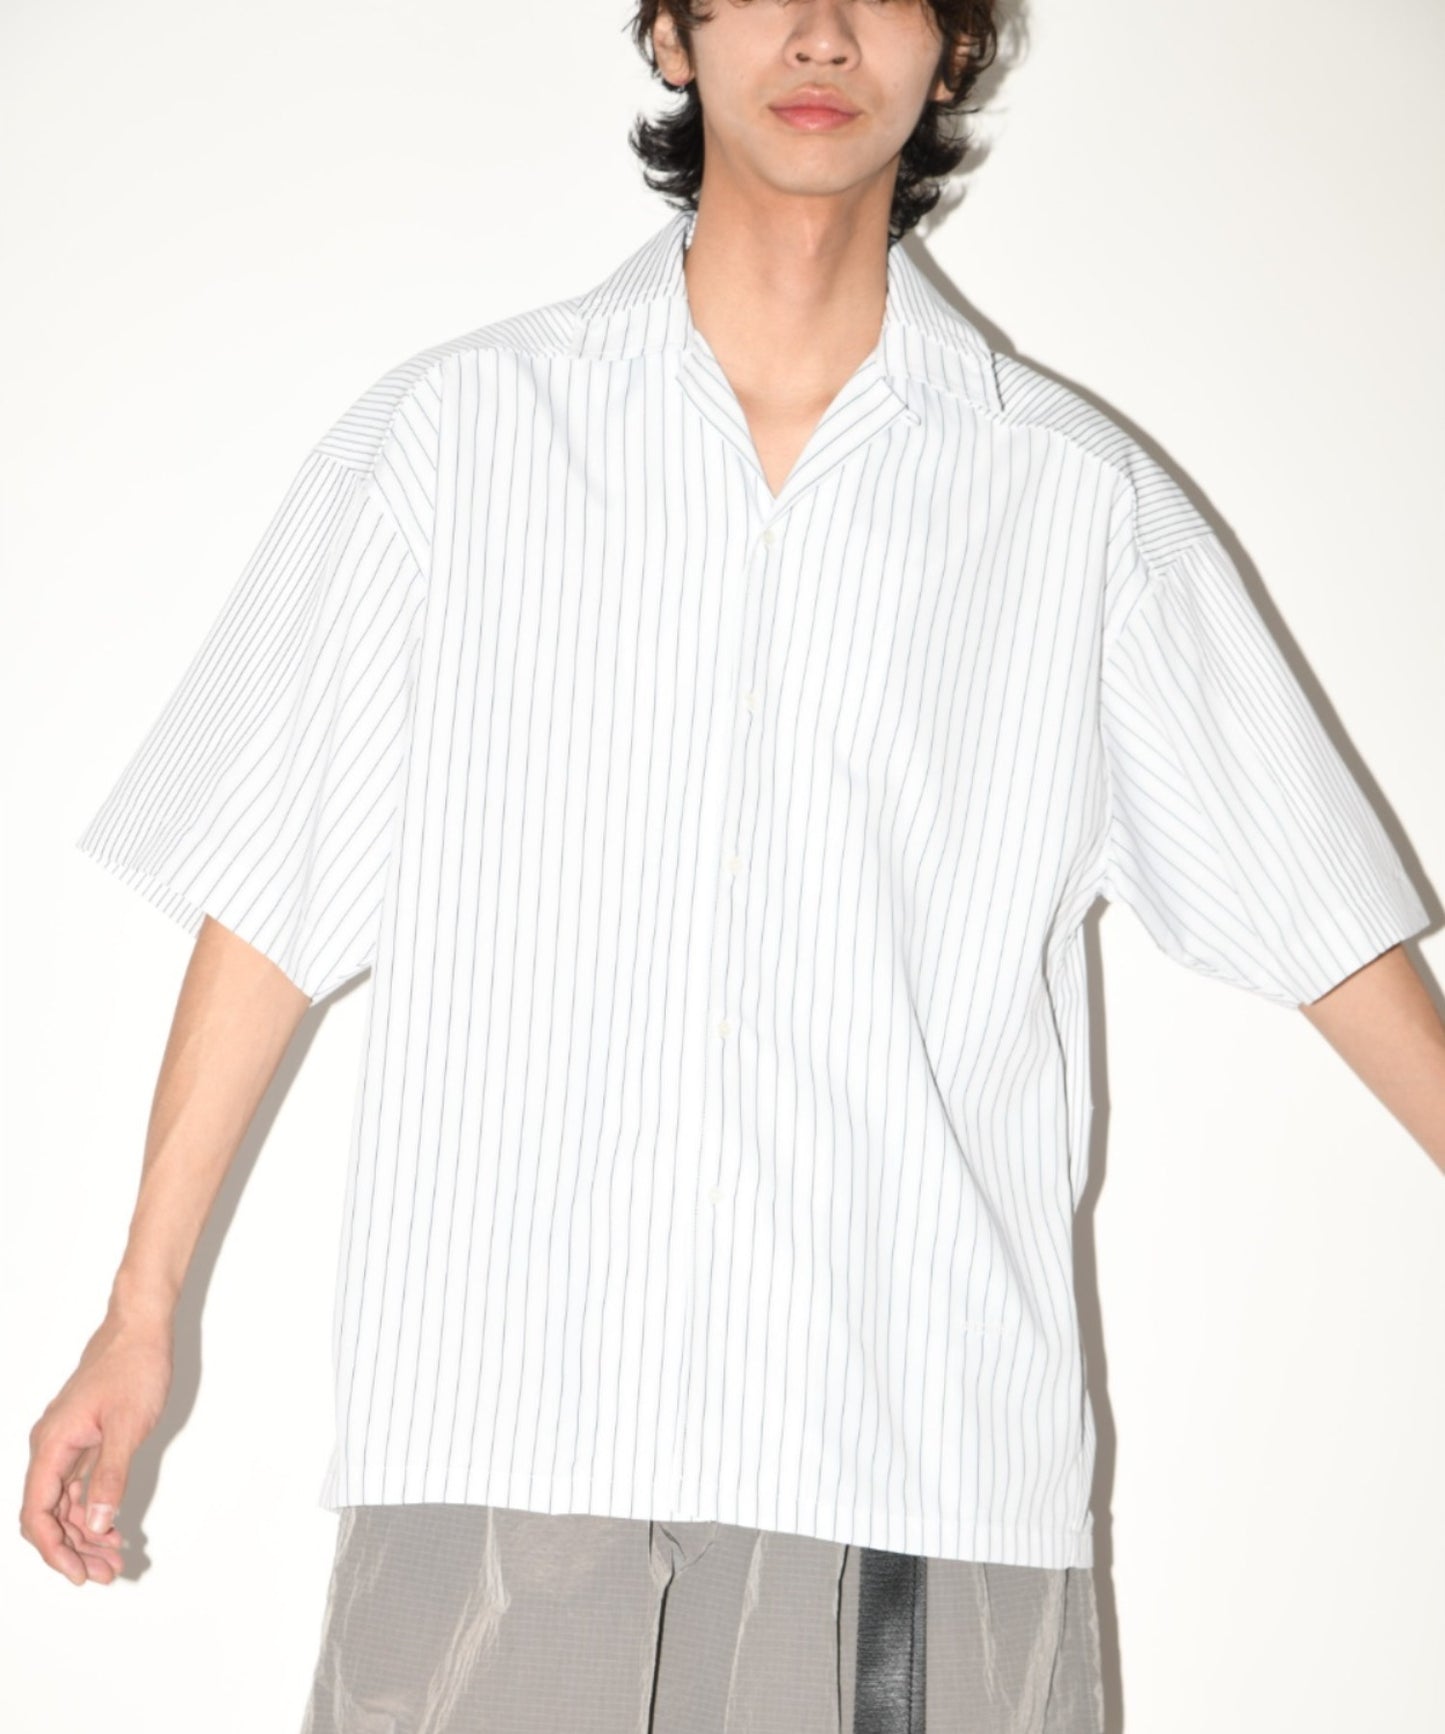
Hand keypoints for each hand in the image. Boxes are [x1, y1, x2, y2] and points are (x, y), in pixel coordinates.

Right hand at [20, 1311, 172, 1584]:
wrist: (141, 1325)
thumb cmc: (134, 1366)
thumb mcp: (129, 1425)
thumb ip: (111, 1476)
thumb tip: (98, 1524)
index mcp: (51, 1445)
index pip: (37, 1513)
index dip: (55, 1550)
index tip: (79, 1574)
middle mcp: (51, 1447)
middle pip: (48, 1514)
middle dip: (74, 1549)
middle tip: (106, 1574)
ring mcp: (66, 1443)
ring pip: (64, 1503)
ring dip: (85, 1533)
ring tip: (114, 1559)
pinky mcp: (84, 1439)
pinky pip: (78, 1485)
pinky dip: (93, 1509)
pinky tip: (113, 1529)